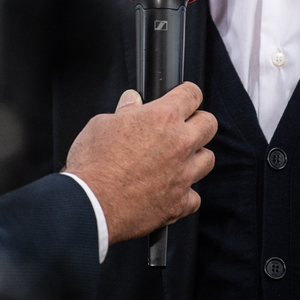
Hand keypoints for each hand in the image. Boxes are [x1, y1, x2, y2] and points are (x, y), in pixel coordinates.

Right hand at [63, 82, 216, 243]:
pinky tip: (171, 191)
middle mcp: (180, 143)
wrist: (89, 206)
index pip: (192, 94)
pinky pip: (195, 197)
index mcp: (163, 117)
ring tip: (179, 160)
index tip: (186, 97)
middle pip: (209, 124)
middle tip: (184, 127)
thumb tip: (132, 101)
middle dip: (198, 122)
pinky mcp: (179, 203)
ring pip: (208, 159)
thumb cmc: (92, 165)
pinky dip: (185, 194)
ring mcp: (183, 174)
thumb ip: (125, 110)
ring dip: (195, 158)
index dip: (188, 93)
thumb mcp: (102, 124)